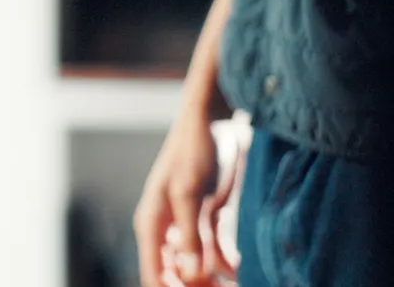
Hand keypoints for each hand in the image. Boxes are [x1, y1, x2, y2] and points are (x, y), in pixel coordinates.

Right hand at [136, 107, 239, 286]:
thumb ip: (188, 236)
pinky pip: (215, 251)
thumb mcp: (188, 193)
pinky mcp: (208, 218)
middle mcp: (167, 229)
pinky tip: (241, 269)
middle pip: (176, 274)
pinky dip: (227, 264)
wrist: (211, 121)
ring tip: (236, 284)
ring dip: (214, 280)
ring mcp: (188, 224)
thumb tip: (189, 274)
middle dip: (197, 286)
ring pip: (197, 267)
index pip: (153, 273)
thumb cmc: (192, 151)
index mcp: (152, 224)